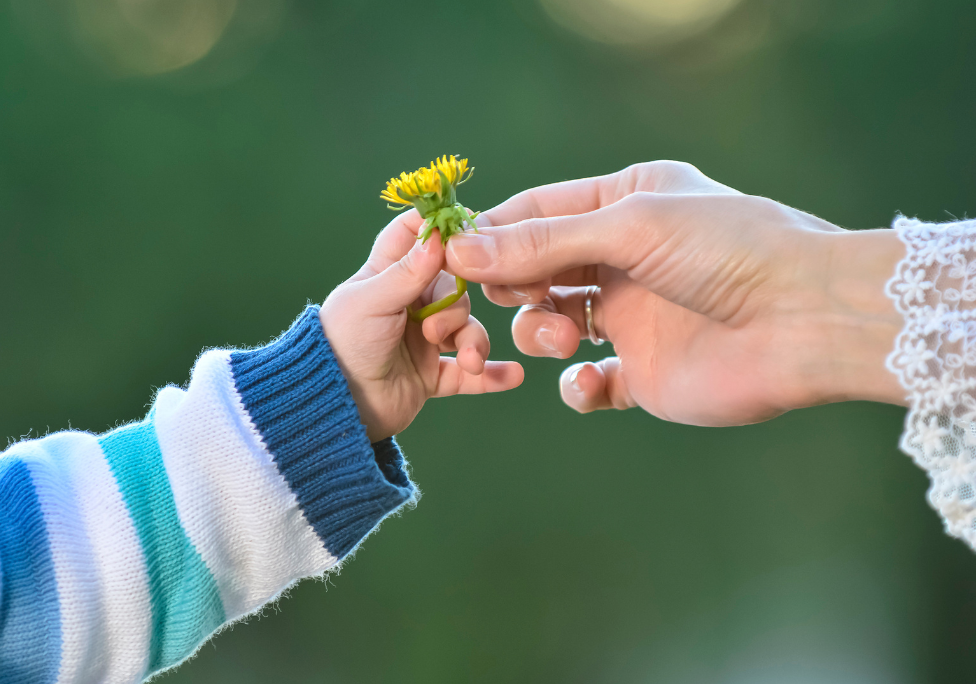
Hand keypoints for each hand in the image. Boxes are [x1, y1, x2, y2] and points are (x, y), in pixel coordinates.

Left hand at [320, 210, 523, 440]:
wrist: (332, 406)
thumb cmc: (341, 344)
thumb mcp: (371, 301)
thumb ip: (408, 271)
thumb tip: (439, 234)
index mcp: (386, 276)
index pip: (414, 236)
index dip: (439, 228)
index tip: (466, 230)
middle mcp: (407, 305)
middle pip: (454, 288)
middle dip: (456, 308)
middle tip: (436, 332)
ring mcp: (421, 340)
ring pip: (466, 329)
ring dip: (475, 343)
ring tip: (471, 361)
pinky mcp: (430, 376)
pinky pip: (469, 374)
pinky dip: (490, 375)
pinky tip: (513, 375)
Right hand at [445, 160, 904, 425]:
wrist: (804, 322)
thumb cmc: (727, 251)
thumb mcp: (628, 228)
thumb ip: (543, 242)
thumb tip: (461, 249)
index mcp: (626, 205)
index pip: (539, 212)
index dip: (492, 233)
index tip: (449, 252)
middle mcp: (625, 260)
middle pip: (536, 269)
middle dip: (511, 282)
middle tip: (498, 293)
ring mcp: (633, 319)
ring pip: (550, 324)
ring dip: (539, 331)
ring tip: (560, 335)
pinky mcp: (644, 375)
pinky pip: (587, 384)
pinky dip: (578, 387)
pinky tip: (593, 381)